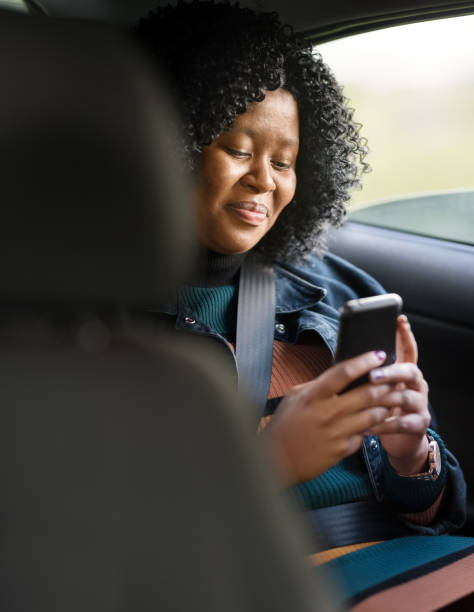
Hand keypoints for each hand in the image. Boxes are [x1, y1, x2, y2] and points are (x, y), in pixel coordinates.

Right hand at [263, 350, 394, 484]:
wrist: (277, 459)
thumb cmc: (285, 424)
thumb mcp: (295, 397)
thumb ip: (317, 385)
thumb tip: (340, 376)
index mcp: (314, 395)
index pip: (344, 373)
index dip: (364, 362)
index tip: (379, 354)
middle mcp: (327, 412)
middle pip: (366, 394)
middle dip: (385, 385)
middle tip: (394, 379)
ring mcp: (336, 433)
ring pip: (372, 415)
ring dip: (385, 406)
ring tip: (391, 400)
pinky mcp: (342, 450)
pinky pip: (364, 435)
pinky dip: (372, 428)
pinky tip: (376, 423)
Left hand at [368, 315, 430, 474]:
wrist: (399, 440)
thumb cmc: (380, 407)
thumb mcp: (376, 388)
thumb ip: (368, 373)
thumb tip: (345, 357)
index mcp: (405, 371)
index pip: (408, 349)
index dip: (405, 335)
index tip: (399, 321)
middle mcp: (416, 384)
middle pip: (410, 371)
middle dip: (392, 371)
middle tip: (373, 375)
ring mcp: (420, 404)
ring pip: (406, 397)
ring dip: (386, 399)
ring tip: (367, 401)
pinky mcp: (418, 424)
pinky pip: (403, 423)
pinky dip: (384, 425)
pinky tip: (368, 427)